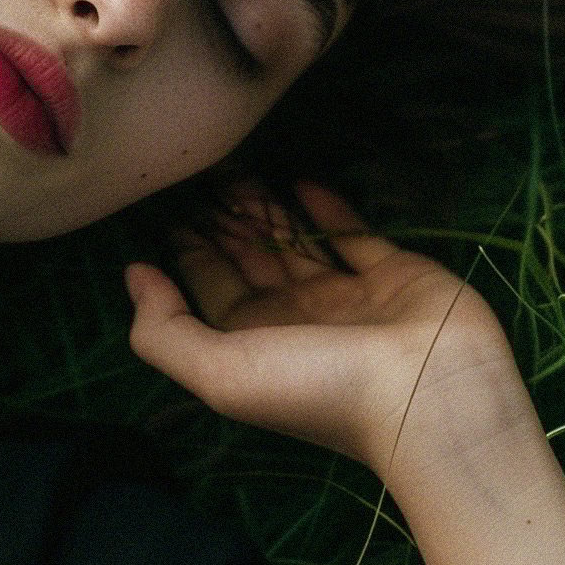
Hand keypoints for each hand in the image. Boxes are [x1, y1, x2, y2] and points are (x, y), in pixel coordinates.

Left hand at [124, 179, 528, 482]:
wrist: (431, 398)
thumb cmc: (318, 388)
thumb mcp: (220, 373)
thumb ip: (165, 330)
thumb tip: (133, 274)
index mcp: (252, 344)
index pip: (209, 288)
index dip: (187, 251)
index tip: (164, 205)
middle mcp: (294, 319)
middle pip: (250, 261)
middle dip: (225, 222)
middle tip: (201, 168)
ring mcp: (346, 296)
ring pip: (296, 244)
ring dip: (267, 210)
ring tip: (239, 166)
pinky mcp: (393, 274)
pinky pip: (353, 235)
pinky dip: (328, 209)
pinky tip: (300, 181)